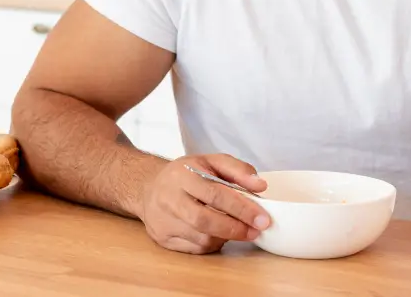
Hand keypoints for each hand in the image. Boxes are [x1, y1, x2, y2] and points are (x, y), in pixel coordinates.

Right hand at [137, 154, 270, 254]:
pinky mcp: (161, 238)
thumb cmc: (185, 174)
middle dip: (235, 229)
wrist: (148, 186)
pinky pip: (194, 248)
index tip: (262, 218)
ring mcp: (163, 221)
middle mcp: (169, 198)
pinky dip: (211, 244)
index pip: (215, 194)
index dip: (241, 208)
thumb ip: (237, 169)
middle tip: (255, 231)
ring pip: (201, 238)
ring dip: (224, 237)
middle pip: (205, 220)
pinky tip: (216, 234)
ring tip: (235, 229)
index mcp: (181, 175)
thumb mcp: (210, 161)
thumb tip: (260, 186)